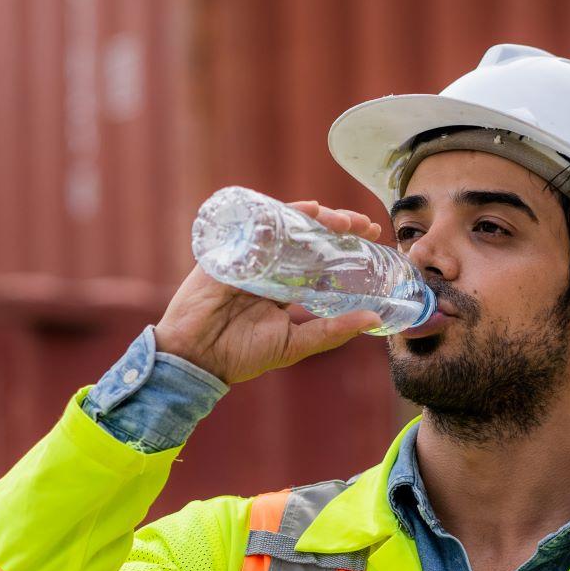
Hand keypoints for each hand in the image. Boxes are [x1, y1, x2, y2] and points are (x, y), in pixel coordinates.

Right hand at [154, 200, 386, 384]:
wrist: (196, 358)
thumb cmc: (240, 355)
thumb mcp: (294, 345)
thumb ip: (332, 331)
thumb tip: (373, 317)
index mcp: (284, 288)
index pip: (319, 260)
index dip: (345, 247)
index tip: (372, 238)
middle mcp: (269, 269)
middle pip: (307, 238)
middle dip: (338, 227)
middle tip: (364, 225)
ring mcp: (249, 258)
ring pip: (287, 228)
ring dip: (317, 219)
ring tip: (342, 222)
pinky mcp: (230, 251)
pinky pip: (258, 226)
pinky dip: (283, 215)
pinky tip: (307, 212)